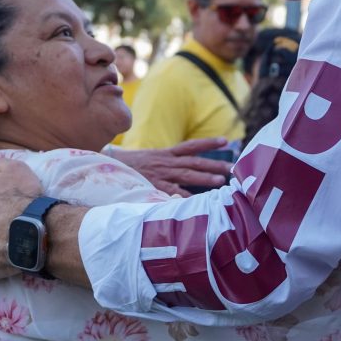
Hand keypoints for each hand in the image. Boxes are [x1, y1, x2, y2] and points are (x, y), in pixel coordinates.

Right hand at [112, 137, 230, 195]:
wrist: (108, 168)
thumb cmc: (132, 166)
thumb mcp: (151, 159)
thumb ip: (168, 163)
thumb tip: (185, 169)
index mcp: (166, 154)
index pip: (191, 146)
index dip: (208, 143)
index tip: (225, 141)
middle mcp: (166, 162)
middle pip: (195, 161)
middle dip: (214, 163)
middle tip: (231, 167)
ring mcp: (160, 174)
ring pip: (187, 175)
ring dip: (204, 178)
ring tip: (220, 181)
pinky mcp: (153, 186)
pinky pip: (171, 191)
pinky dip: (183, 195)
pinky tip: (196, 200)